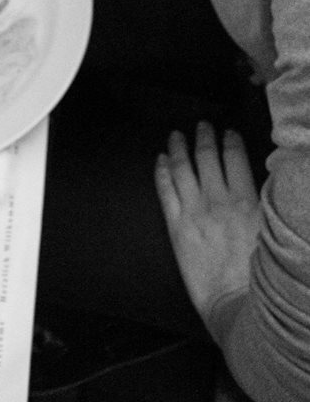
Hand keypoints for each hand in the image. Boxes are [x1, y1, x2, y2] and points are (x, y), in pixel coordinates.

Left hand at [155, 123, 261, 327]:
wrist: (239, 307)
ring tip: (176, 136)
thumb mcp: (272, 235)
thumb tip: (264, 188)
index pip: (236, 159)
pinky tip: (160, 160)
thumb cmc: (262, 279)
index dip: (231, 142)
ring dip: (178, 147)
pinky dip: (161, 170)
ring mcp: (194, 211)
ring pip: (182, 167)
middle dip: (204, 137)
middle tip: (202, 126)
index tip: (228, 133)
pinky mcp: (176, 226)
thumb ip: (265, 208)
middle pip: (207, 158)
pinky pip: (165, 190)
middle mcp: (218, 201)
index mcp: (247, 202)